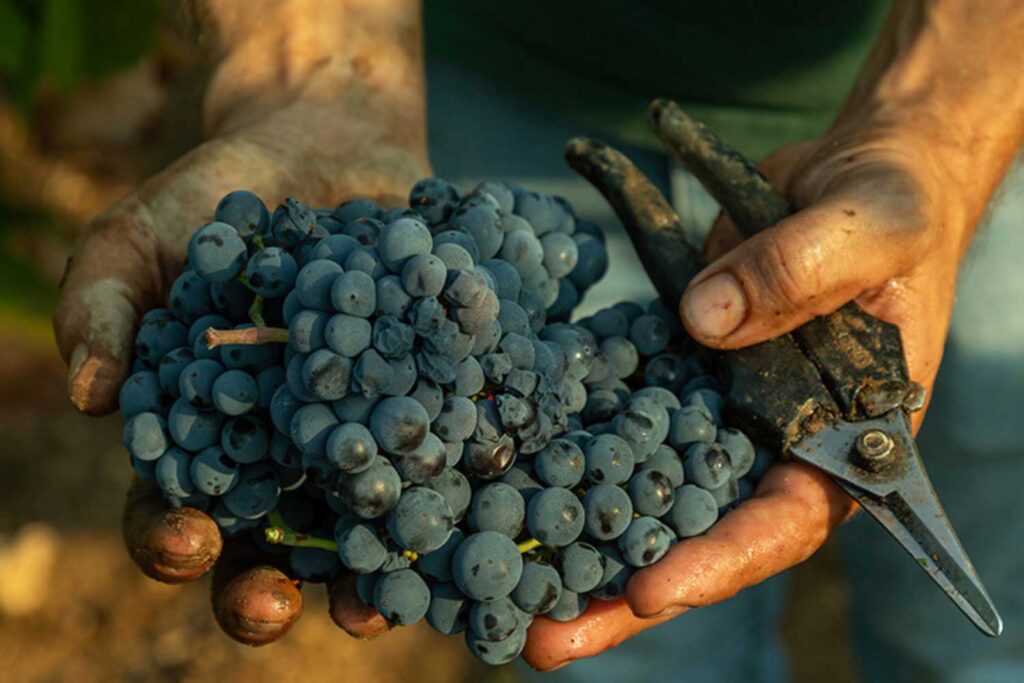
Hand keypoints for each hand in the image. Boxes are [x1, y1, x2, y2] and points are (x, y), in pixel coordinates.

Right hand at [55, 59, 427, 642]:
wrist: (327, 143)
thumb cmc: (220, 199)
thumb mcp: (142, 237)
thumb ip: (103, 303)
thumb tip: (89, 393)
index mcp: (204, 440)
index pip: (174, 510)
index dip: (171, 536)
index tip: (187, 539)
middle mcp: (286, 459)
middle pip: (269, 549)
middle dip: (268, 589)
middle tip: (277, 605)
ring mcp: (364, 439)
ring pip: (360, 531)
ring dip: (365, 577)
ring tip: (375, 601)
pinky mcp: (432, 406)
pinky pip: (443, 463)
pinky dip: (452, 495)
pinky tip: (464, 512)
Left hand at [521, 124, 970, 669]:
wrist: (850, 179)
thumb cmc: (891, 208)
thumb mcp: (869, 226)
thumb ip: (801, 269)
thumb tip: (704, 323)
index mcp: (847, 439)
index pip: (789, 520)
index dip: (722, 561)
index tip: (650, 591)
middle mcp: (775, 444)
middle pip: (701, 534)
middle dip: (624, 591)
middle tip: (544, 638)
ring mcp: (719, 414)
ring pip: (648, 489)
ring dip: (579, 537)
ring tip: (500, 584)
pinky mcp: (676, 375)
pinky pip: (622, 417)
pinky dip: (572, 449)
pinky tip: (506, 479)